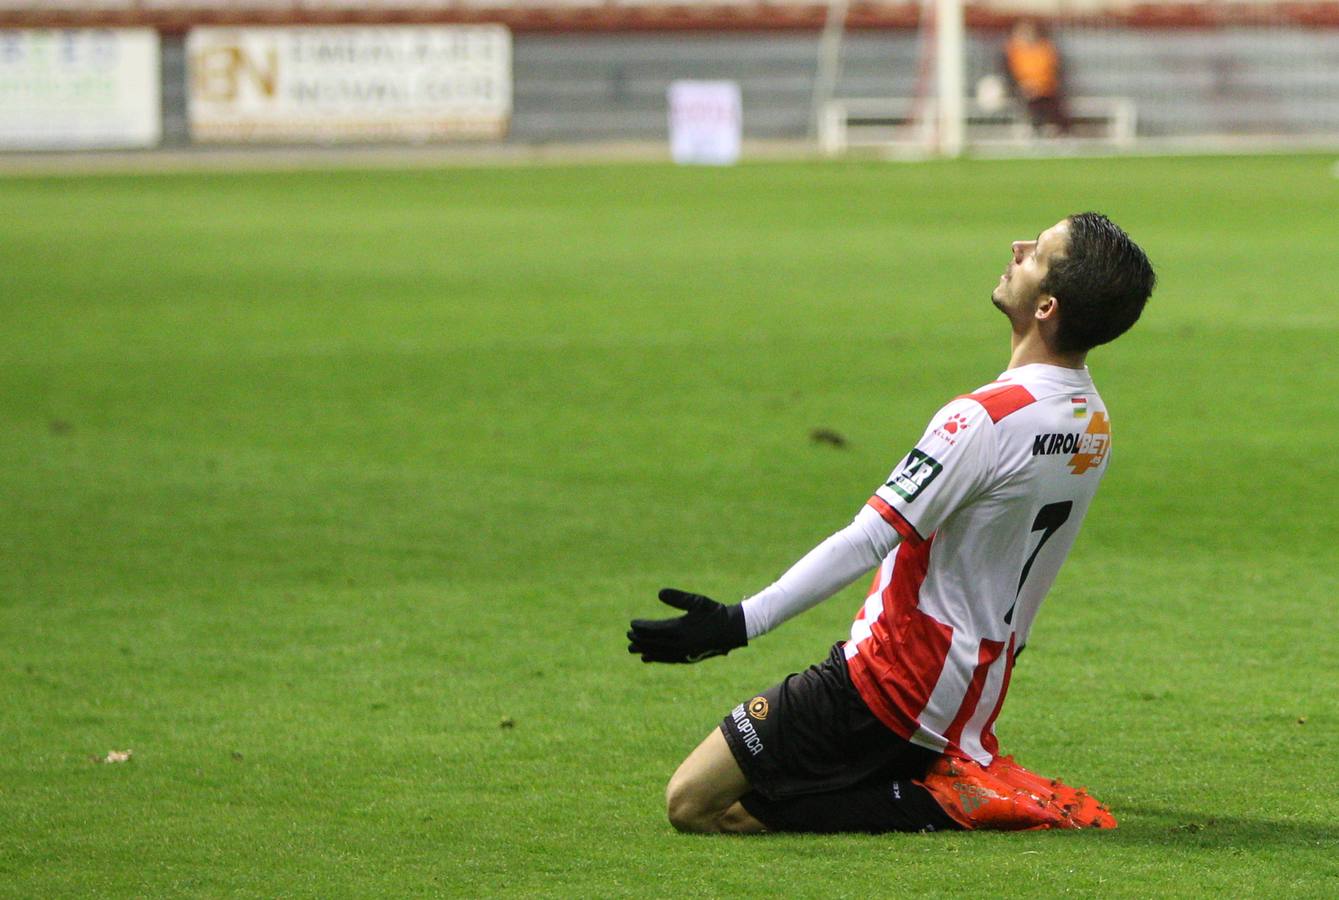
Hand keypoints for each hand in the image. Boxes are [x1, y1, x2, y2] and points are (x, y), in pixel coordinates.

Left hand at [627, 588, 747, 663]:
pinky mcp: (688, 658)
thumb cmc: (714, 612)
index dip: (642, 627)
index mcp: (681, 629)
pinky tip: (647, 658)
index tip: (631, 624)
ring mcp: (684, 653)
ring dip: (645, 650)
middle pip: (654, 643)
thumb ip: (678, 598)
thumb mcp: (697, 601)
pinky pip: (668, 659)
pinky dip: (656, 658)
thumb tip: (659, 593)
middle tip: (627, 636)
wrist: (733, 630)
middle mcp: (680, 644)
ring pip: (659, 653)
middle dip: (639, 640)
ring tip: (632, 650)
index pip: (655, 630)